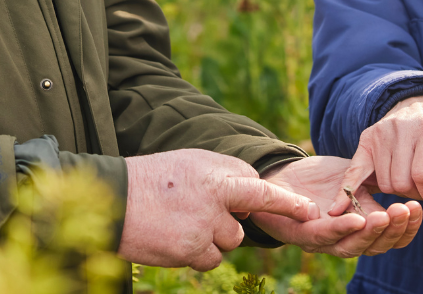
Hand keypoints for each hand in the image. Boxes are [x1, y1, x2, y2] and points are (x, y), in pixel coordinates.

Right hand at [118, 149, 318, 270]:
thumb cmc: (152, 179)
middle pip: (246, 218)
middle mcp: (216, 196)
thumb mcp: (190, 163)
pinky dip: (196, 253)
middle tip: (252, 212)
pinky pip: (210, 259)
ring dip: (212, 237)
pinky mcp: (191, 249)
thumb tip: (249, 194)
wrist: (115, 199)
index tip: (307, 210)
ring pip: (229, 241)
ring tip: (181, 222)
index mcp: (216, 171)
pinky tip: (175, 237)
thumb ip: (223, 175)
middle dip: (246, 218)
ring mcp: (205, 224)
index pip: (258, 186)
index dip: (283, 200)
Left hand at [251, 156, 422, 256]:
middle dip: (394, 229)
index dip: (406, 227)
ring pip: (352, 247)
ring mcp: (322, 240)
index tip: (418, 208)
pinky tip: (357, 219)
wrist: (280, 173)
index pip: (389, 237)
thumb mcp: (354, 177)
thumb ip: (375, 184)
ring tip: (388, 215)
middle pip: (375, 246)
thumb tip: (408, 181)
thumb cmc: (318, 179)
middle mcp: (344, 239)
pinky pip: (324, 236)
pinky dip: (342, 228)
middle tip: (407, 209)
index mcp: (360, 228)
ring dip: (372, 232)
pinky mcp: (300, 233)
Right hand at [330, 96, 422, 209]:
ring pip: (385, 183)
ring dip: (399, 191)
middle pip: (403, 183)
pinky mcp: (366, 140)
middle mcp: (400, 128)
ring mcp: (380, 133)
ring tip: (411, 181)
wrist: (420, 105)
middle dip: (417, 194)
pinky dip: (347, 191)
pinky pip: (356, 171)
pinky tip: (337, 209)